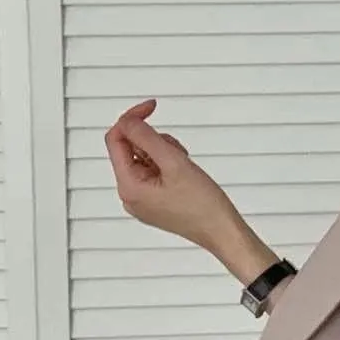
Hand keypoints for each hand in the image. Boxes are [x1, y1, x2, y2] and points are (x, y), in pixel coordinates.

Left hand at [105, 98, 244, 254]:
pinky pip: (152, 173)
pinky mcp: (153, 203)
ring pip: (143, 159)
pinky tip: (183, 175)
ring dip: (163, 153)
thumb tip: (128, 120)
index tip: (151, 107)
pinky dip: (167, 166)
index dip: (132, 119)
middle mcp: (130, 196)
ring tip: (184, 166)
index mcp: (129, 188)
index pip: (116, 139)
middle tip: (178, 151)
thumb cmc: (204, 206)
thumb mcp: (173, 162)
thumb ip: (145, 136)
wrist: (223, 232)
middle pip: (129, 149)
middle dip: (153, 141)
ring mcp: (141, 201)